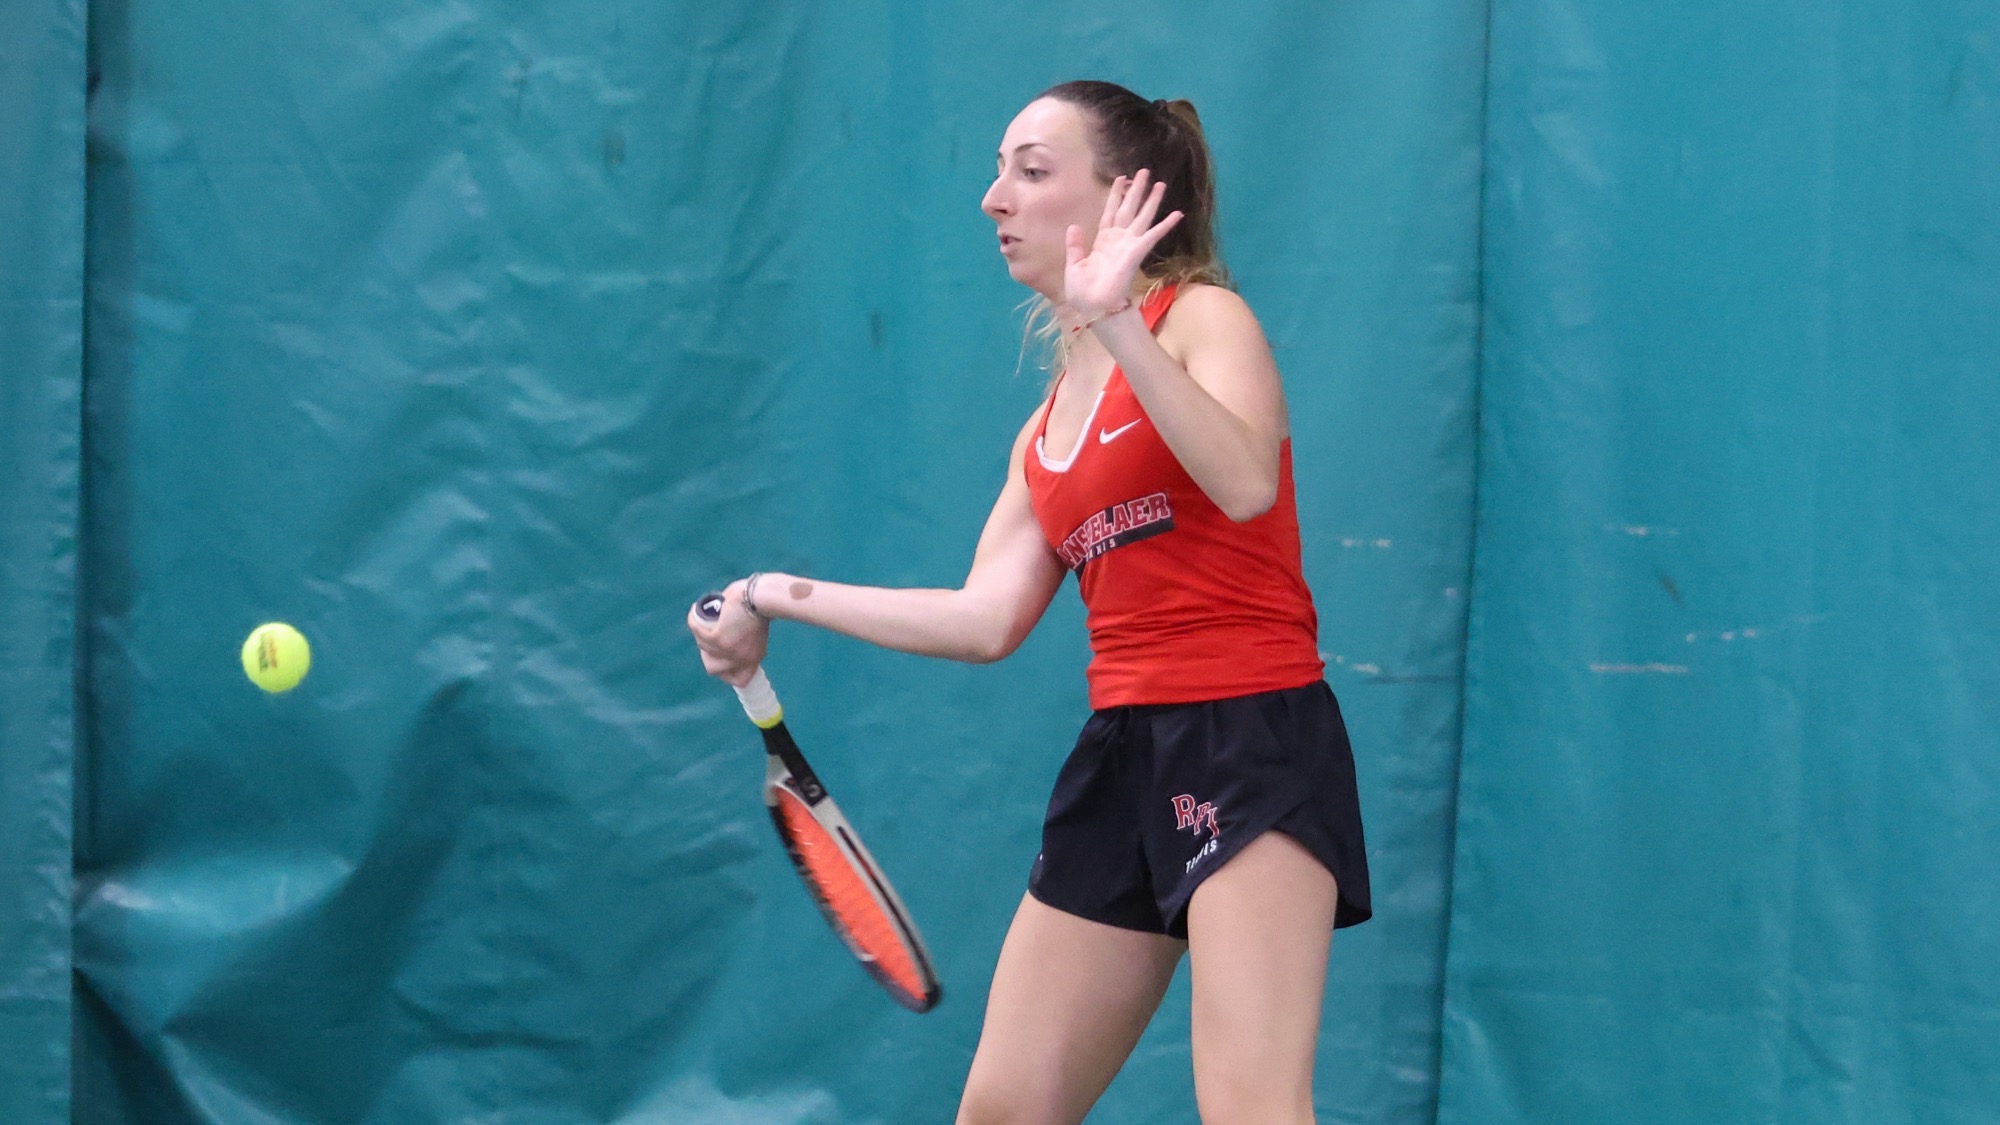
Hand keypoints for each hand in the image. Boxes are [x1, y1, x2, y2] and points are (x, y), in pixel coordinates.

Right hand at [686, 578, 768, 686]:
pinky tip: (696, 611)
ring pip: (703, 648)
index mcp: (753, 659)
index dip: (727, 672)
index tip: (722, 659)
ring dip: (702, 634)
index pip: (738, 680)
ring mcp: (727, 651)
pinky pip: (697, 631)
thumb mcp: (758, 635)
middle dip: (709, 655)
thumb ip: (745, 644)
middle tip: (710, 638)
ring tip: (705, 619)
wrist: (762, 597)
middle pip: (713, 669)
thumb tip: (730, 643)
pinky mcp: (717, 638)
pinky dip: (695, 620)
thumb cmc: (763, 608)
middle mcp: (740, 659)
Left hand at [1062, 169, 1183, 321]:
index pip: (1110, 212)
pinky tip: (1178, 213)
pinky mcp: (1136, 252)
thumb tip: (1074, 226)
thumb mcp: (1073, 265)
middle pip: (1129, 208)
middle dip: (1136, 190)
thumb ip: (1075, 246)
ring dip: (1151, 200)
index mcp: (1102, 241)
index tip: (1121, 178)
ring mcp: (1129, 245)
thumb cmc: (1083, 292)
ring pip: (1142, 216)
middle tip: (1144, 171)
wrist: (1094, 307)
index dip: (1116, 195)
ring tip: (1160, 183)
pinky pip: (1153, 235)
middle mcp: (1118, 240)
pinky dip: (1166, 225)